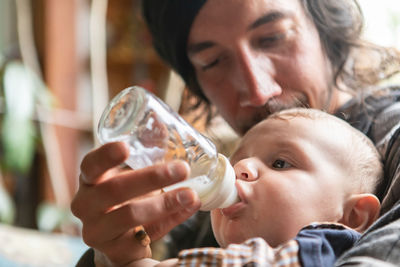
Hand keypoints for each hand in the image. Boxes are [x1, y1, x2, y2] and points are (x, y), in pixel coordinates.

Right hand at [71, 142, 200, 265]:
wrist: (117, 239)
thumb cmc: (125, 198)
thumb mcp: (128, 176)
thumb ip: (146, 158)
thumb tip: (171, 129)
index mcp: (89, 181)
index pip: (90, 165)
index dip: (106, 155)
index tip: (126, 147)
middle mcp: (85, 205)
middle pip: (115, 190)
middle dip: (152, 178)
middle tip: (182, 169)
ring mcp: (97, 231)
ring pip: (130, 215)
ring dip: (165, 203)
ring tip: (191, 194)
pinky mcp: (114, 251)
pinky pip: (145, 236)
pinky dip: (171, 220)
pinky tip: (188, 209)